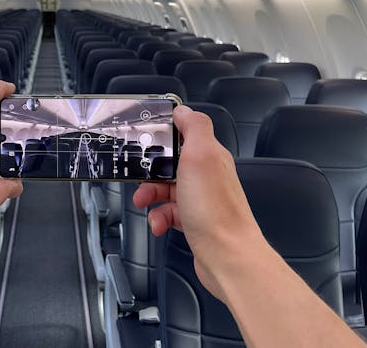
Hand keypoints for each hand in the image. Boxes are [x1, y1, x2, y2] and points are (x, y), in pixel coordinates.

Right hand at [133, 105, 264, 300]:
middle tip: (139, 180)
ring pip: (166, 190)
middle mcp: (207, 176)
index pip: (184, 135)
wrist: (227, 256)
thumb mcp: (201, 156)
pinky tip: (159, 224)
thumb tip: (184, 110)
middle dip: (150, 172)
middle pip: (170, 164)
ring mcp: (201, 200)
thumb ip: (194, 127)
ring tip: (144, 205)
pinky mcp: (195, 221)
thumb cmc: (215, 209)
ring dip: (150, 197)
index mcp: (210, 156)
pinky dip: (159, 218)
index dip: (162, 137)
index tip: (144, 141)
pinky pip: (169, 213)